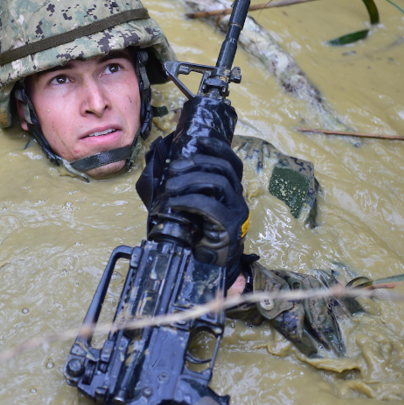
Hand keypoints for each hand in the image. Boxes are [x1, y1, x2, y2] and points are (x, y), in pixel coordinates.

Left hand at [162, 137, 248, 280]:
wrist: (208, 264)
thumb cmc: (198, 233)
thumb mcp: (192, 205)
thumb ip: (187, 188)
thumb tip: (166, 169)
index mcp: (231, 191)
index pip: (231, 163)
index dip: (218, 148)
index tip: (199, 140)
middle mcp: (238, 198)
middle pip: (222, 168)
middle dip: (196, 163)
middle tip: (173, 169)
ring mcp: (236, 211)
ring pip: (218, 182)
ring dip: (190, 180)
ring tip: (170, 188)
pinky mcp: (229, 225)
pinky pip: (209, 205)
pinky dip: (188, 200)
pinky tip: (174, 204)